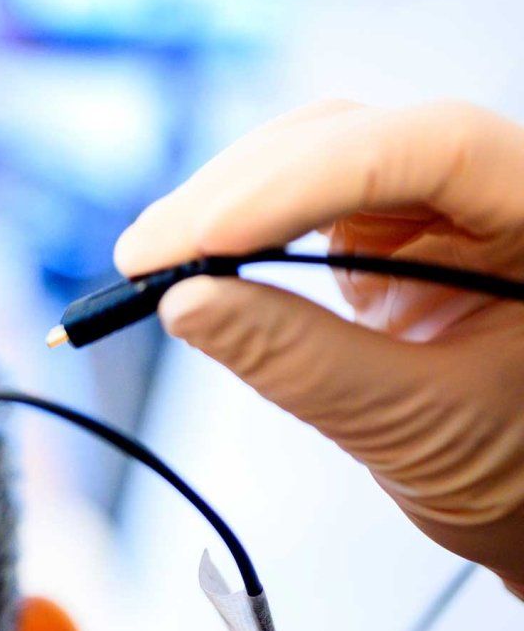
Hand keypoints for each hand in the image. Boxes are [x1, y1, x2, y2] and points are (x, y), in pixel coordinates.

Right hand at [114, 100, 523, 593]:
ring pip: (316, 154)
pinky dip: (237, 224)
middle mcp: (492, 185)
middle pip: (355, 139)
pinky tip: (191, 254)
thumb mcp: (413, 423)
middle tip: (145, 256)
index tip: (207, 238)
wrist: (523, 490)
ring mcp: (434, 202)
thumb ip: (301, 361)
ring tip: (150, 258)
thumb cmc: (511, 466)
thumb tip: (183, 304)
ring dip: (224, 200)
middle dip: (240, 191)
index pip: (429, 152)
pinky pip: (300, 200)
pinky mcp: (387, 227)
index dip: (310, 183)